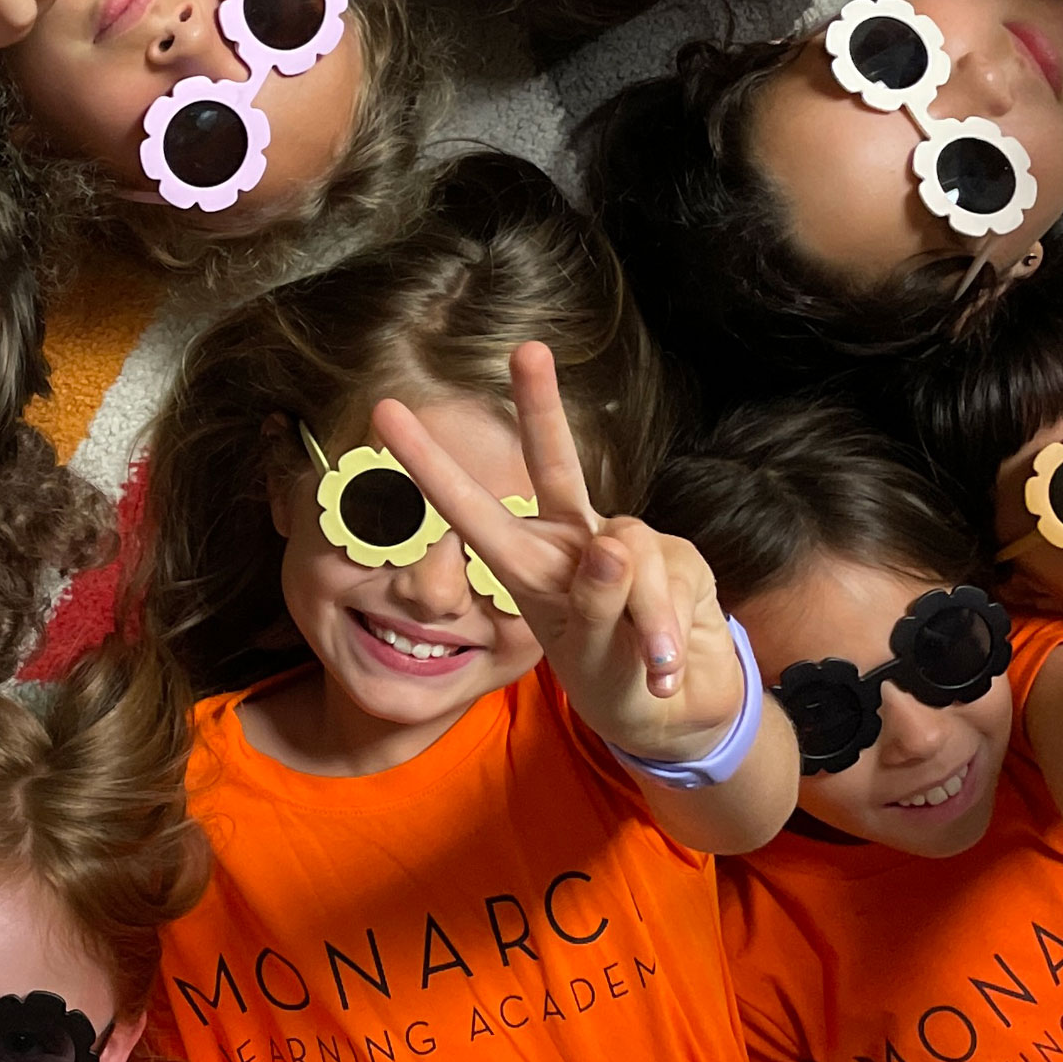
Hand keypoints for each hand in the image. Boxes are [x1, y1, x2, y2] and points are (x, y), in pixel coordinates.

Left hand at [374, 342, 744, 762]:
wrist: (675, 712)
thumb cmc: (609, 679)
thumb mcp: (587, 656)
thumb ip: (594, 606)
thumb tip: (611, 547)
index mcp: (526, 565)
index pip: (470, 509)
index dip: (428, 463)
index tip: (383, 412)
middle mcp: (573, 542)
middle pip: (554, 464)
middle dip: (542, 404)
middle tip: (526, 349)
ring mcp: (627, 545)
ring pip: (629, 555)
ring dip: (641, 617)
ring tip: (650, 663)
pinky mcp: (679, 557)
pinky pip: (672, 584)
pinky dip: (670, 634)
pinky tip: (667, 665)